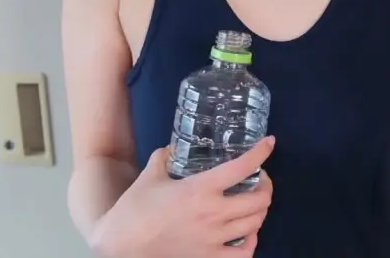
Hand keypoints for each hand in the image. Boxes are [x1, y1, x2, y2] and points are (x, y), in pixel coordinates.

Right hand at [88, 136, 275, 257]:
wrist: (121, 247)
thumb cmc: (134, 210)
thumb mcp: (150, 176)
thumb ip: (165, 157)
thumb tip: (175, 147)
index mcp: (200, 189)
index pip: (242, 167)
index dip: (261, 153)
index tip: (268, 144)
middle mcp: (213, 213)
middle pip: (259, 200)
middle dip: (266, 186)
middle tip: (260, 179)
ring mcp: (213, 239)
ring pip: (255, 224)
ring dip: (260, 211)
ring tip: (254, 203)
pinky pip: (244, 254)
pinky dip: (252, 242)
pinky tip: (247, 234)